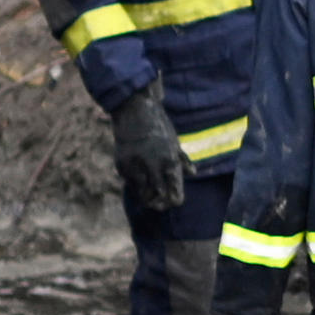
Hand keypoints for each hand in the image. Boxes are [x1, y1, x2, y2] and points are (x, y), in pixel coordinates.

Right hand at [108, 86, 191, 214]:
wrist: (134, 111)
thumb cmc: (158, 126)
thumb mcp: (174, 142)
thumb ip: (183, 160)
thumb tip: (192, 173)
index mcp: (170, 162)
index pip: (175, 196)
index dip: (174, 200)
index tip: (172, 198)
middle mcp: (153, 167)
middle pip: (158, 200)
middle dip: (160, 203)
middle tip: (159, 202)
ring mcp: (136, 167)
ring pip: (141, 195)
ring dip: (145, 194)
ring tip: (148, 189)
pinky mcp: (122, 165)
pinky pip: (129, 182)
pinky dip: (134, 182)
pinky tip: (138, 173)